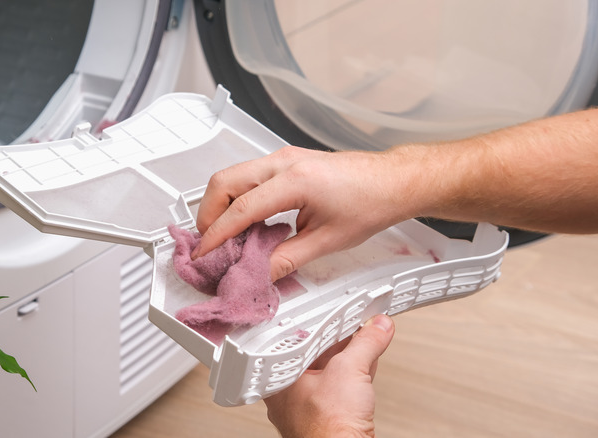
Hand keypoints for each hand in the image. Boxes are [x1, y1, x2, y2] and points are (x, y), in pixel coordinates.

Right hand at [193, 146, 417, 280]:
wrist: (392, 181)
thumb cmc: (371, 202)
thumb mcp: (327, 240)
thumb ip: (287, 259)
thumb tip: (260, 273)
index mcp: (295, 181)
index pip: (240, 209)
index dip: (217, 235)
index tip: (204, 254)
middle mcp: (283, 162)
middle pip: (223, 182)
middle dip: (208, 214)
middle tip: (210, 244)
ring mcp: (283, 158)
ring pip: (232, 175)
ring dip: (221, 204)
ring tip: (226, 236)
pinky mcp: (286, 161)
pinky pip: (248, 175)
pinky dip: (237, 197)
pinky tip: (246, 221)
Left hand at [264, 314, 394, 437]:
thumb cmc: (328, 429)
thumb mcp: (350, 370)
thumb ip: (366, 343)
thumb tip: (377, 327)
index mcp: (281, 379)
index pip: (300, 341)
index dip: (323, 324)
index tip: (340, 314)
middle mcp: (289, 395)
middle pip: (316, 356)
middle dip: (339, 339)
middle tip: (356, 323)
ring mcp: (307, 409)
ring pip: (329, 373)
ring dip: (351, 356)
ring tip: (367, 339)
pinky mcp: (327, 420)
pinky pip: (339, 390)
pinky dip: (355, 375)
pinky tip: (367, 364)